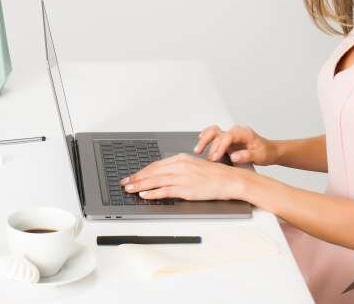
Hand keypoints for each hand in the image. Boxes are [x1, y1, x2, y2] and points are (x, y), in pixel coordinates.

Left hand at [119, 153, 247, 200]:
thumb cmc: (214, 174)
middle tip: (125, 183)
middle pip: (153, 172)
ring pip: (155, 181)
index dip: (142, 171)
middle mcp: (180, 166)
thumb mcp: (194, 165)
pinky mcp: (186, 189)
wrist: (229, 180)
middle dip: (136, 178)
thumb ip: (178, 167)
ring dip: (140, 185)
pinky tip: (145, 195)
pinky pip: (165, 191)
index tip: (132, 175)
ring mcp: (182, 178)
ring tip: (129, 189)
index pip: (156, 165)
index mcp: (181, 158)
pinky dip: (153, 193)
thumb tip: (163, 173)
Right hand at [193, 124, 276, 165]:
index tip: (215, 157)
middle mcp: (235, 132)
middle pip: (217, 133)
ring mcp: (230, 135)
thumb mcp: (260, 156)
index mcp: (243, 133)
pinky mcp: (226, 141)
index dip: (220, 147)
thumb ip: (247, 156)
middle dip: (209, 145)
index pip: (228, 136)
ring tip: (197, 150)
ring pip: (213, 132)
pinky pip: (213, 135)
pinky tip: (200, 144)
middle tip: (205, 157)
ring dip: (204, 140)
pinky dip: (205, 138)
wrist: (269, 151)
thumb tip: (234, 156)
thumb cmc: (265, 152)